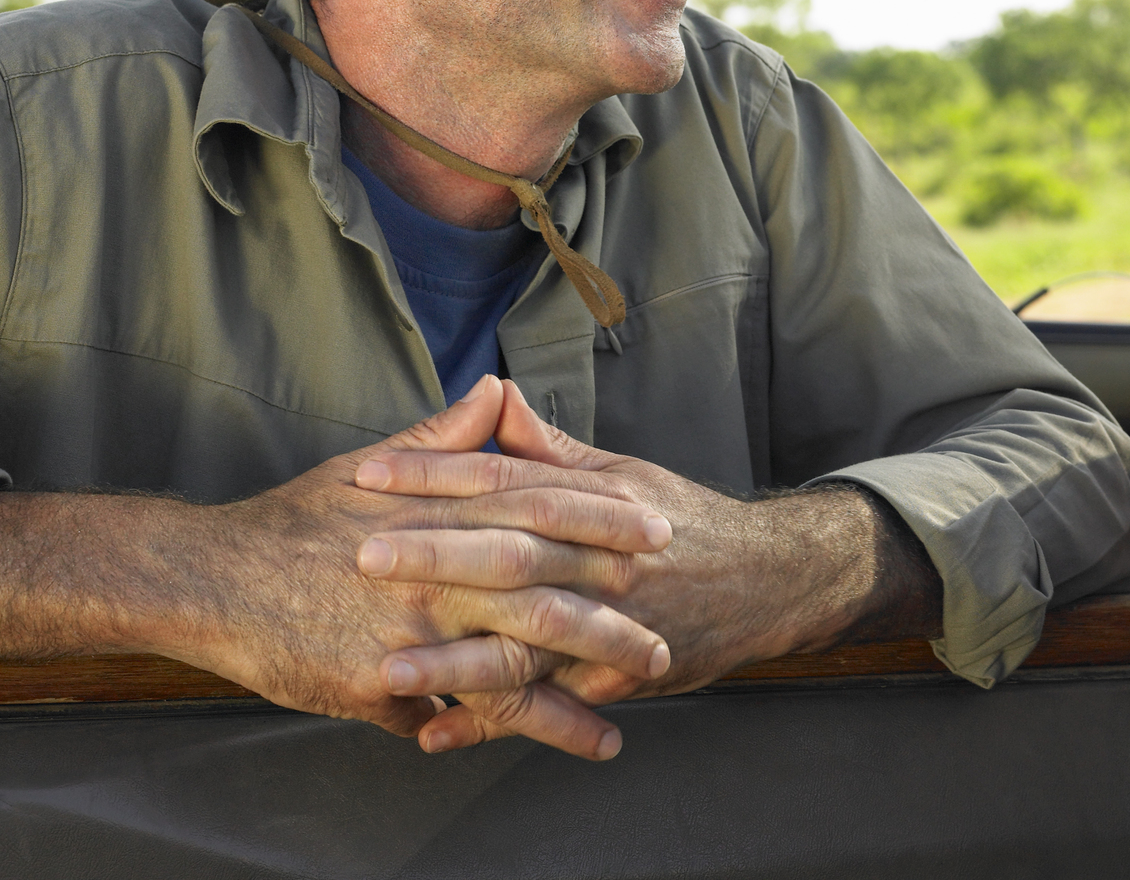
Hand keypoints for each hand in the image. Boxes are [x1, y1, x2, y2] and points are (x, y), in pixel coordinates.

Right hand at [177, 376, 672, 758]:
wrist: (211, 579)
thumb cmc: (293, 522)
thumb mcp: (371, 466)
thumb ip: (446, 436)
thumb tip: (496, 391)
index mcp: (442, 509)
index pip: (544, 508)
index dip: (607, 518)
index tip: (661, 523)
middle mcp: (440, 566)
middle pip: (549, 584)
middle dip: (616, 603)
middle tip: (674, 615)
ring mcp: (418, 626)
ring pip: (524, 654)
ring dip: (591, 674)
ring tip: (646, 686)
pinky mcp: (388, 680)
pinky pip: (473, 707)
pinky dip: (529, 725)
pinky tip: (579, 740)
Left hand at [354, 380, 932, 749]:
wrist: (768, 579)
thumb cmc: (683, 522)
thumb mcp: (622, 472)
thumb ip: (548, 448)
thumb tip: (492, 397)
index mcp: (596, 497)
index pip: (507, 477)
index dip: (438, 475)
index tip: (370, 473)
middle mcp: (601, 556)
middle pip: (511, 551)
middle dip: (435, 553)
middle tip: (361, 553)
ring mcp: (610, 620)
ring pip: (525, 639)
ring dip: (454, 658)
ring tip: (385, 668)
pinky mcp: (616, 674)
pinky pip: (545, 703)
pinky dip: (490, 721)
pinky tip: (436, 733)